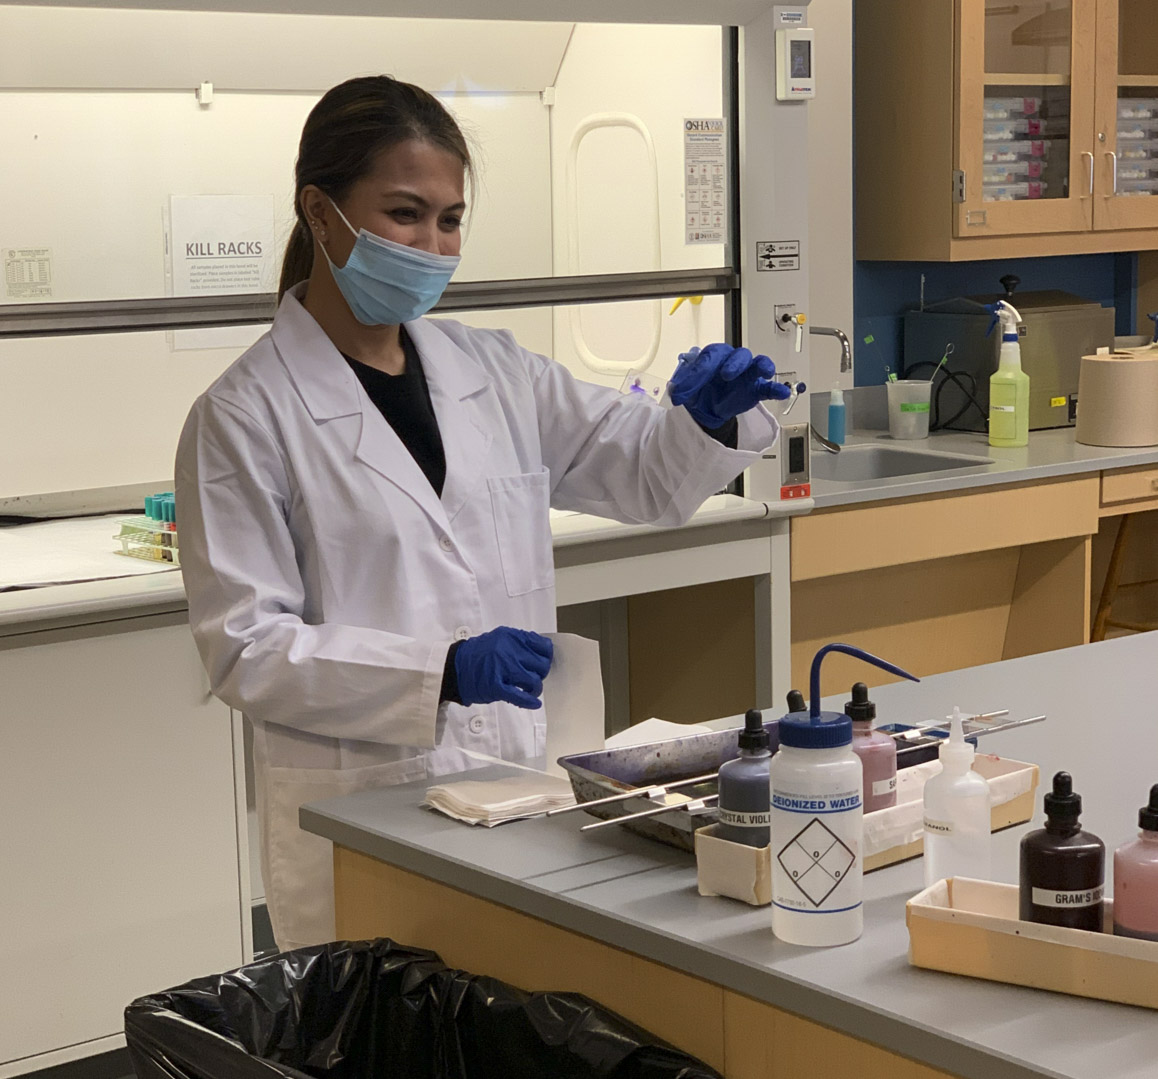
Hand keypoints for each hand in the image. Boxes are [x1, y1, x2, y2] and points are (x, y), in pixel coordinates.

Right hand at [454, 627, 553, 709]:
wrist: (454, 667)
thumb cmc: (478, 655)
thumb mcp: (499, 639)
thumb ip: (519, 642)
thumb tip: (543, 649)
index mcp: (511, 636)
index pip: (542, 646)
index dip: (546, 657)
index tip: (543, 662)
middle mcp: (508, 650)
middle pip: (541, 665)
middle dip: (541, 673)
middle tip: (534, 677)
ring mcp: (502, 668)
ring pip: (534, 681)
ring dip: (535, 688)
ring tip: (530, 690)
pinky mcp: (495, 687)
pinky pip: (520, 696)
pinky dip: (529, 702)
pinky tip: (534, 703)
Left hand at [668, 343, 791, 429]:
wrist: (705, 407)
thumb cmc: (699, 389)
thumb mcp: (685, 386)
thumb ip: (682, 385)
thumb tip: (676, 389)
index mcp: (715, 356)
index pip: (712, 356)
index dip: (701, 370)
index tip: (689, 387)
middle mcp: (733, 361)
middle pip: (739, 354)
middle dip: (734, 363)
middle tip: (726, 375)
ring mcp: (747, 374)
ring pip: (758, 363)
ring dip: (762, 366)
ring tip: (765, 371)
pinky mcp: (756, 389)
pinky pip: (769, 388)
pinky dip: (776, 388)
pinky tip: (782, 392)